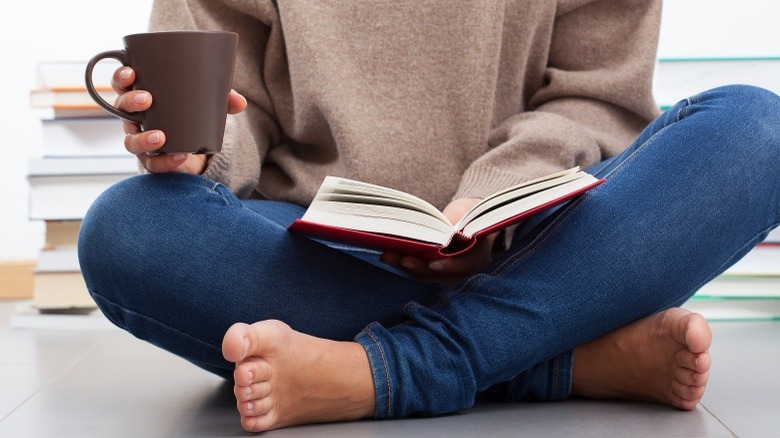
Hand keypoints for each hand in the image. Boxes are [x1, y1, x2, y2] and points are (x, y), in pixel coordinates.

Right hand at [111, 66, 247, 173]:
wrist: (196, 149)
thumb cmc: (192, 116)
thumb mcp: (207, 104)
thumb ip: (222, 100)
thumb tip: (240, 101)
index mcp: (142, 97)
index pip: (122, 84)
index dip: (120, 78)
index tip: (130, 73)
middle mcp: (135, 119)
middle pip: (122, 109)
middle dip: (130, 103)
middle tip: (147, 99)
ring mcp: (141, 141)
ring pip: (130, 140)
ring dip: (142, 138)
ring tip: (160, 136)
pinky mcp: (152, 161)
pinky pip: (152, 164)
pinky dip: (165, 162)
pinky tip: (178, 156)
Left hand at [380, 198, 498, 283]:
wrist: (469, 218)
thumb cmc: (470, 214)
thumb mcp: (467, 215)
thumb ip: (458, 225)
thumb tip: (450, 235)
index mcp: (477, 258)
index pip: (462, 266)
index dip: (447, 266)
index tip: (432, 264)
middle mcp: (461, 271)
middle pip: (438, 274)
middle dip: (418, 267)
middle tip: (401, 259)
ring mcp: (446, 273)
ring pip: (424, 274)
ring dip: (405, 266)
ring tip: (387, 256)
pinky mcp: (433, 269)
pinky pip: (417, 270)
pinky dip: (403, 263)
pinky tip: (388, 255)